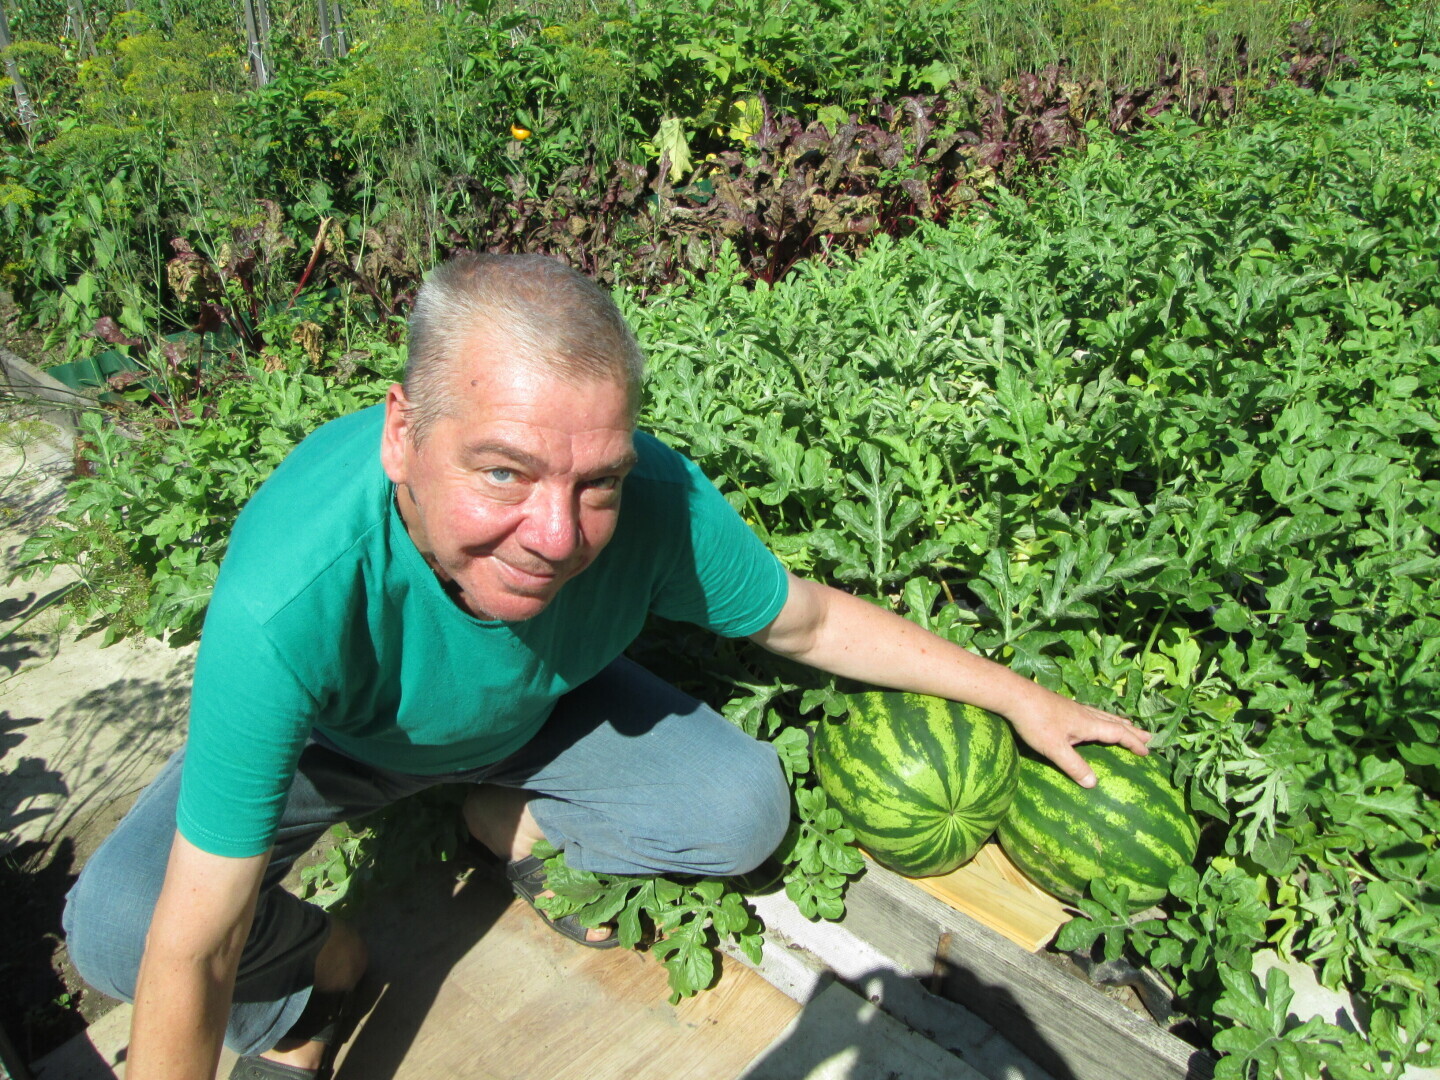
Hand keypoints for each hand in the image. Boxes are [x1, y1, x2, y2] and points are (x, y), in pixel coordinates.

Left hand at [1002, 684, 1150, 786]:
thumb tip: (1094, 785)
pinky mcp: (1063, 706)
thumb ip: (1074, 766)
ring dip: (1119, 722)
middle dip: (1132, 731)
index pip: (1117, 734)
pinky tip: (1094, 719)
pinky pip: (1091, 712)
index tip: (1147, 751)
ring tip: (1128, 725)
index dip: (1132, 743)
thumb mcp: (1054, 748)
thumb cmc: (1035, 721)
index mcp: (1088, 724)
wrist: (1015, 696)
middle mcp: (1085, 714)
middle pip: (1115, 722)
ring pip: (1103, 715)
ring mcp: (1074, 708)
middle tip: (1149, 737)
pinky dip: (1102, 717)